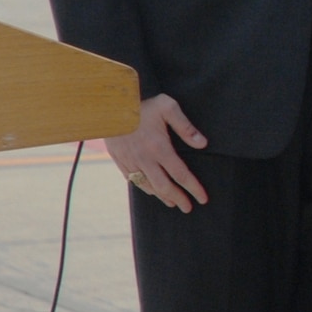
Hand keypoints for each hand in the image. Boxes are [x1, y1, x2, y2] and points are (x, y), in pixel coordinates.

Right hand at [109, 95, 208, 212]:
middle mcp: (144, 158)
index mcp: (159, 147)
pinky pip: (133, 180)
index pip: (181, 174)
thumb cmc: (142, 104)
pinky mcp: (119, 160)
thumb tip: (203, 144)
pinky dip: (145, 188)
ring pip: (148, 186)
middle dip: (179, 199)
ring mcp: (130, 161)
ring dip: (162, 196)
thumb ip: (185, 126)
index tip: (203, 198)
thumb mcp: (167, 107)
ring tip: (173, 202)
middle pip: (164, 186)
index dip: (193, 188)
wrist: (108, 105)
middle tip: (189, 207)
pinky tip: (152, 190)